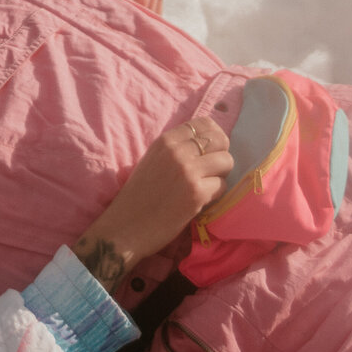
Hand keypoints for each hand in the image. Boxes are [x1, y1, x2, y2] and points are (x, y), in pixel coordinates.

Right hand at [72, 119, 232, 289]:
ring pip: (226, 161)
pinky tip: (200, 201)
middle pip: (220, 140)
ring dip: (221, 176)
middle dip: (221, 155)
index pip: (204, 123)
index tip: (211, 151)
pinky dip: (215, 195)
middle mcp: (177, 151)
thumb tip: (206, 144)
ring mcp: (188, 171)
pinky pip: (222, 186)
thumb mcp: (152, 161)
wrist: (125, 227)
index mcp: (165, 141)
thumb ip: (175, 150)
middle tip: (213, 171)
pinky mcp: (197, 193)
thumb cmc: (138, 197)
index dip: (214, 137)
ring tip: (206, 186)